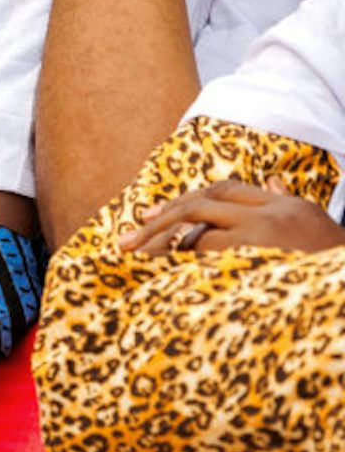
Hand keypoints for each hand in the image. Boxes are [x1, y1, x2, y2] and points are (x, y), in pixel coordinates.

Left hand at [119, 176, 344, 254]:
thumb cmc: (339, 271)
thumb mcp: (319, 230)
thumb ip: (289, 205)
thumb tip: (272, 181)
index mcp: (290, 206)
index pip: (225, 191)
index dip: (185, 201)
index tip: (151, 216)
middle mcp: (278, 212)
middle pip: (205, 202)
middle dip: (163, 219)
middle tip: (128, 240)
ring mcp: (270, 233)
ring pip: (200, 228)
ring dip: (164, 242)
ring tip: (135, 255)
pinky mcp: (263, 255)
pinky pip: (209, 254)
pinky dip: (182, 260)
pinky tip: (160, 270)